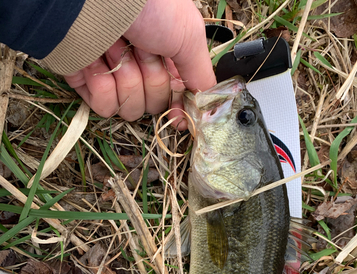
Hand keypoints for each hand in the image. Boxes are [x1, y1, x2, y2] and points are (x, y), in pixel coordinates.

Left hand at [64, 0, 215, 128]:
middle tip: (143, 50)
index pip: (176, 96)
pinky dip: (102, 88)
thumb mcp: (189, 36)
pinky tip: (97, 62)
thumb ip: (201, 75)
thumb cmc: (150, 6)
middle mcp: (141, 65)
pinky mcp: (86, 82)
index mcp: (167, 54)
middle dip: (151, 81)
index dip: (178, 107)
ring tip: (117, 48)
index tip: (179, 117)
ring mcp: (113, 74)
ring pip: (130, 107)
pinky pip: (104, 107)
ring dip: (127, 80)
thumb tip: (207, 107)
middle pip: (154, 104)